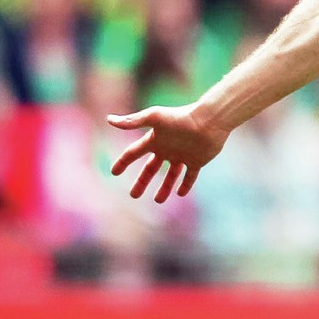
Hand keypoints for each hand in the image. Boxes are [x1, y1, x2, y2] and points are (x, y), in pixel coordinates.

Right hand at [107, 104, 229, 201]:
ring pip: (171, 175)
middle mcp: (167, 148)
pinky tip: (180, 193)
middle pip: (150, 168)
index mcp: (155, 139)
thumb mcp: (154, 118)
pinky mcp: (197, 160)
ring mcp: (182, 155)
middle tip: (133, 196)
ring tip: (158, 200)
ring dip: (164, 187)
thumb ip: (132, 121)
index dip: (123, 162)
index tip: (114, 172)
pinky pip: (190, 176)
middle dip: (142, 181)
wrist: (209, 121)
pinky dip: (185, 185)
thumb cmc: (181, 118)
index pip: (134, 153)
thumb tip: (109, 120)